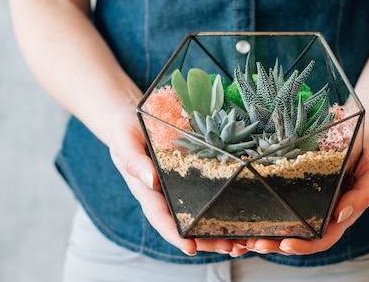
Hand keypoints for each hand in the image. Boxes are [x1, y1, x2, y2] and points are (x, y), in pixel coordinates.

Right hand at [107, 108, 248, 256]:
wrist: (131, 121)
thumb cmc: (125, 133)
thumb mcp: (126, 143)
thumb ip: (134, 161)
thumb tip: (151, 180)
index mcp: (147, 192)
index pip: (160, 218)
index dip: (174, 234)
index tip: (189, 247)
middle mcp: (165, 195)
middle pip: (185, 225)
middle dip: (206, 239)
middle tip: (229, 247)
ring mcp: (179, 188)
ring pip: (199, 215)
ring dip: (219, 229)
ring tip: (243, 240)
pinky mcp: (192, 176)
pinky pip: (207, 194)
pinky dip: (224, 206)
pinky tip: (243, 213)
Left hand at [245, 136, 368, 255]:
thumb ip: (363, 195)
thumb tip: (341, 214)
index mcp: (341, 215)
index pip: (321, 238)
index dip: (304, 245)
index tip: (285, 244)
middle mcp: (323, 212)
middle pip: (297, 236)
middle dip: (275, 243)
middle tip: (253, 243)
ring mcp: (310, 200)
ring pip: (285, 222)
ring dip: (265, 232)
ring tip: (242, 237)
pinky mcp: (298, 184)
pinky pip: (280, 200)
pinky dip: (263, 209)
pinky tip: (244, 212)